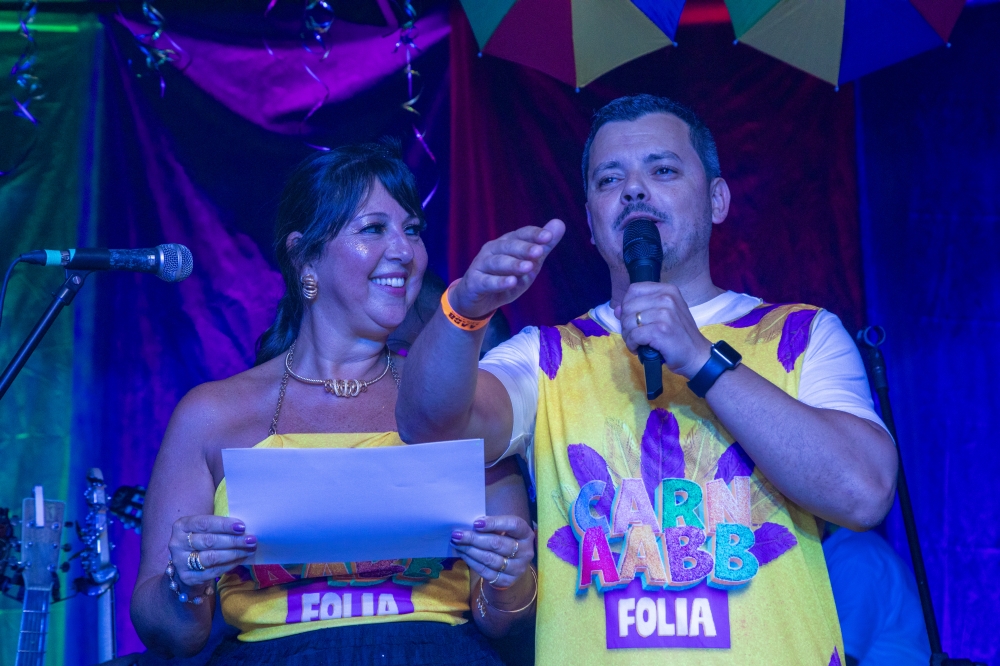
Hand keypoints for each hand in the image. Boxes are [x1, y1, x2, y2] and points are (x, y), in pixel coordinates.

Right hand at [169, 516, 256, 586]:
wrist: (185, 565)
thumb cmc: (200, 541)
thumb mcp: (203, 529)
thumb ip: (218, 526)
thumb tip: (243, 527)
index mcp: (181, 526)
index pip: (205, 523)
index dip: (224, 525)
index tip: (242, 526)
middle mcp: (177, 543)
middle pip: (209, 541)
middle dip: (234, 540)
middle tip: (251, 540)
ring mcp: (180, 562)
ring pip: (212, 557)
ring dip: (234, 554)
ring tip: (249, 550)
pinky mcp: (188, 577)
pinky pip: (213, 571)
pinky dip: (229, 565)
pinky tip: (240, 560)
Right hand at [449, 220, 565, 318]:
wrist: (475, 299)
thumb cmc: (504, 278)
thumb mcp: (527, 264)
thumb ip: (543, 247)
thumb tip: (559, 222)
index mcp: (507, 243)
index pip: (521, 234)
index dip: (533, 235)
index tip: (548, 237)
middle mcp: (493, 250)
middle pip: (508, 246)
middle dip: (524, 248)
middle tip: (539, 252)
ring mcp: (481, 265)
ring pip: (497, 262)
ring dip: (513, 264)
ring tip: (528, 268)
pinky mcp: (474, 282)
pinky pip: (487, 281)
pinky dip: (499, 282)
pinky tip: (511, 282)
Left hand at [451, 515, 534, 588]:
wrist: (512, 565)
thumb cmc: (505, 540)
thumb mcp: (505, 530)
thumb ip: (492, 526)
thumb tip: (471, 525)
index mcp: (526, 534)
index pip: (513, 525)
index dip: (494, 523)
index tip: (475, 523)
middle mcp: (525, 551)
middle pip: (498, 543)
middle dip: (474, 538)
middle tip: (457, 535)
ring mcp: (517, 568)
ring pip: (490, 559)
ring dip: (470, 551)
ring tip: (457, 544)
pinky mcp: (507, 581)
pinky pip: (485, 571)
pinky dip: (471, 562)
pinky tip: (463, 554)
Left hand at [616, 283, 712, 378]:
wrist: (697, 355)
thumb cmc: (679, 335)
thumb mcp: (664, 315)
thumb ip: (641, 308)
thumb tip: (617, 309)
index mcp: (668, 290)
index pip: (634, 290)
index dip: (626, 305)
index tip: (632, 318)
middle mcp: (667, 298)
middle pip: (628, 306)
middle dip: (625, 324)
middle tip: (634, 335)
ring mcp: (664, 314)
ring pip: (629, 322)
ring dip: (628, 336)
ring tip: (637, 343)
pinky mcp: (660, 330)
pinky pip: (633, 336)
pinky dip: (632, 345)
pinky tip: (639, 349)